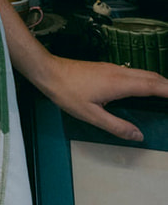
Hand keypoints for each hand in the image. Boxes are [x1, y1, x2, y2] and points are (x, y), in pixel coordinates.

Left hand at [0, 0, 167, 140]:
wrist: (49, 71)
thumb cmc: (68, 93)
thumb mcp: (92, 115)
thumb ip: (117, 126)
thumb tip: (139, 135)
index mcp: (120, 83)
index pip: (152, 86)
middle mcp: (119, 72)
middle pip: (151, 76)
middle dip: (167, 85)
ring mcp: (113, 68)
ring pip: (142, 72)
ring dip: (158, 81)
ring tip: (167, 91)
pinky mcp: (106, 68)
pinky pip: (133, 72)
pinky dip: (146, 79)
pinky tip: (144, 86)